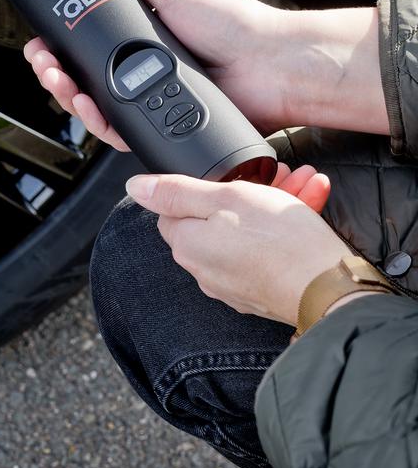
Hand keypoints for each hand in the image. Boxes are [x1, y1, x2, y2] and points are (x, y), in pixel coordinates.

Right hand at [24, 0, 386, 144]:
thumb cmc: (235, 28)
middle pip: (84, 81)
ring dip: (69, 98)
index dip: (60, 49)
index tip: (42, 42)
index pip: (87, 49)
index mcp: (140, 42)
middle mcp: (141, 74)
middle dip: (55, 74)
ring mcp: (150, 103)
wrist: (270, 65)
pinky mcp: (161, 129)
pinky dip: (100, 124)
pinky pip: (122, 132)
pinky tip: (88, 108)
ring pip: (96, 110)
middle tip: (44, 63)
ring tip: (60, 82)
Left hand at [125, 168, 346, 325]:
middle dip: (251, 191)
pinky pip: (265, 252)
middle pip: (217, 217)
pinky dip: (283, 231)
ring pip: (247, 232)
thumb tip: (135, 187)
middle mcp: (204, 270)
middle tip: (280, 175)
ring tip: (305, 183)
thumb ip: (176, 191)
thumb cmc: (281, 240)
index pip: (177, 208)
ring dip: (274, 204)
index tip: (234, 177)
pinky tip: (311, 206)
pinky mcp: (260, 292)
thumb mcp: (226, 197)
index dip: (206, 186)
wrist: (333, 291)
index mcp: (188, 246)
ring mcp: (233, 284)